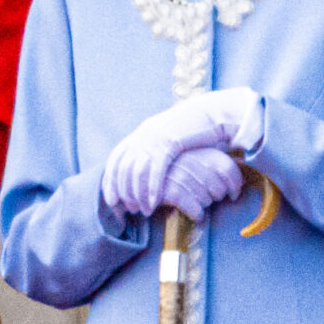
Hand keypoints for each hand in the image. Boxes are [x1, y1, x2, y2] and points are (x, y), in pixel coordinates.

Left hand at [101, 88, 258, 215]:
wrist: (213, 113)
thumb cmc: (194, 130)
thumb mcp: (168, 138)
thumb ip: (156, 150)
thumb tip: (145, 171)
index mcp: (141, 133)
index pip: (115, 159)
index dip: (110, 181)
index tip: (111, 200)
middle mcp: (143, 134)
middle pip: (123, 168)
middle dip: (124, 192)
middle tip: (129, 209)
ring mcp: (154, 138)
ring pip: (137, 171)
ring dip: (138, 194)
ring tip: (143, 210)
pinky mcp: (170, 142)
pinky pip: (156, 169)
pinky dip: (153, 188)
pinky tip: (154, 202)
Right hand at [161, 147, 242, 220]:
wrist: (140, 176)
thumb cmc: (171, 169)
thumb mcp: (191, 157)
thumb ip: (211, 160)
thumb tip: (239, 160)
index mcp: (198, 150)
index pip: (229, 168)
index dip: (235, 185)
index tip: (232, 194)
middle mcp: (191, 160)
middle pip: (219, 188)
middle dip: (216, 197)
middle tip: (206, 197)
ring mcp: (180, 175)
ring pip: (207, 200)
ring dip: (203, 205)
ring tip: (193, 200)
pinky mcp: (170, 191)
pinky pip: (196, 209)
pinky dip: (196, 214)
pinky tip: (191, 211)